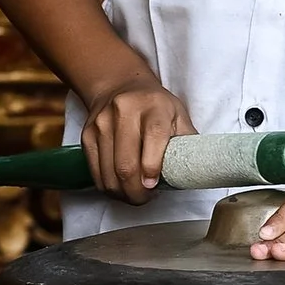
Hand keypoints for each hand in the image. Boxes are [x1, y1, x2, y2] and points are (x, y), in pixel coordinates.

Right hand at [82, 77, 194, 202]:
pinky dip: (108, 187)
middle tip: (145, 198)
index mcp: (154, 106)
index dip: (153, 169)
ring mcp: (102, 123)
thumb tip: (198, 171)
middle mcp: (124, 111)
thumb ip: (187, 142)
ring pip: (108, 173)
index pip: (153, 139)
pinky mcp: (87, 134)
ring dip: (122, 193)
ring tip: (134, 194)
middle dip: (136, 192)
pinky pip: (95, 172)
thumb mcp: (178, 115)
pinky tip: (120, 186)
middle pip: (126, 164)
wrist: (120, 86)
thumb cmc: (155, 106)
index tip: (154, 187)